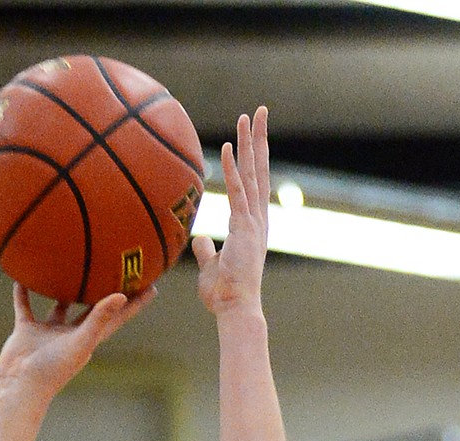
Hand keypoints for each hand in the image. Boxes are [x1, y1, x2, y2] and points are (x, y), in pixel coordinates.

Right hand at [0, 283, 154, 403]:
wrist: (20, 386)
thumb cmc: (54, 369)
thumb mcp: (80, 342)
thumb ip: (99, 319)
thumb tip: (122, 295)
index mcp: (90, 338)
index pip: (118, 317)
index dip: (136, 303)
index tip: (153, 285)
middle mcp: (71, 333)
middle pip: (93, 307)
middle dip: (105, 290)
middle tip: (116, 268)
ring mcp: (49, 332)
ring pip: (59, 305)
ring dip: (64, 289)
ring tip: (70, 267)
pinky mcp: (27, 330)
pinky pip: (25, 306)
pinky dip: (23, 293)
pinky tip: (22, 275)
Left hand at [191, 107, 269, 314]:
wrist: (235, 310)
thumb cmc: (224, 294)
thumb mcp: (211, 266)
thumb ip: (207, 250)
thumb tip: (199, 239)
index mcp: (253, 224)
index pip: (255, 182)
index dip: (255, 156)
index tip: (254, 133)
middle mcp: (258, 218)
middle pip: (260, 169)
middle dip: (260, 138)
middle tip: (260, 111)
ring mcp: (253, 222)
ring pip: (253, 173)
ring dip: (250, 143)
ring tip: (249, 115)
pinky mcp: (244, 228)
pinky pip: (237, 192)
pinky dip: (232, 169)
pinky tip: (228, 147)